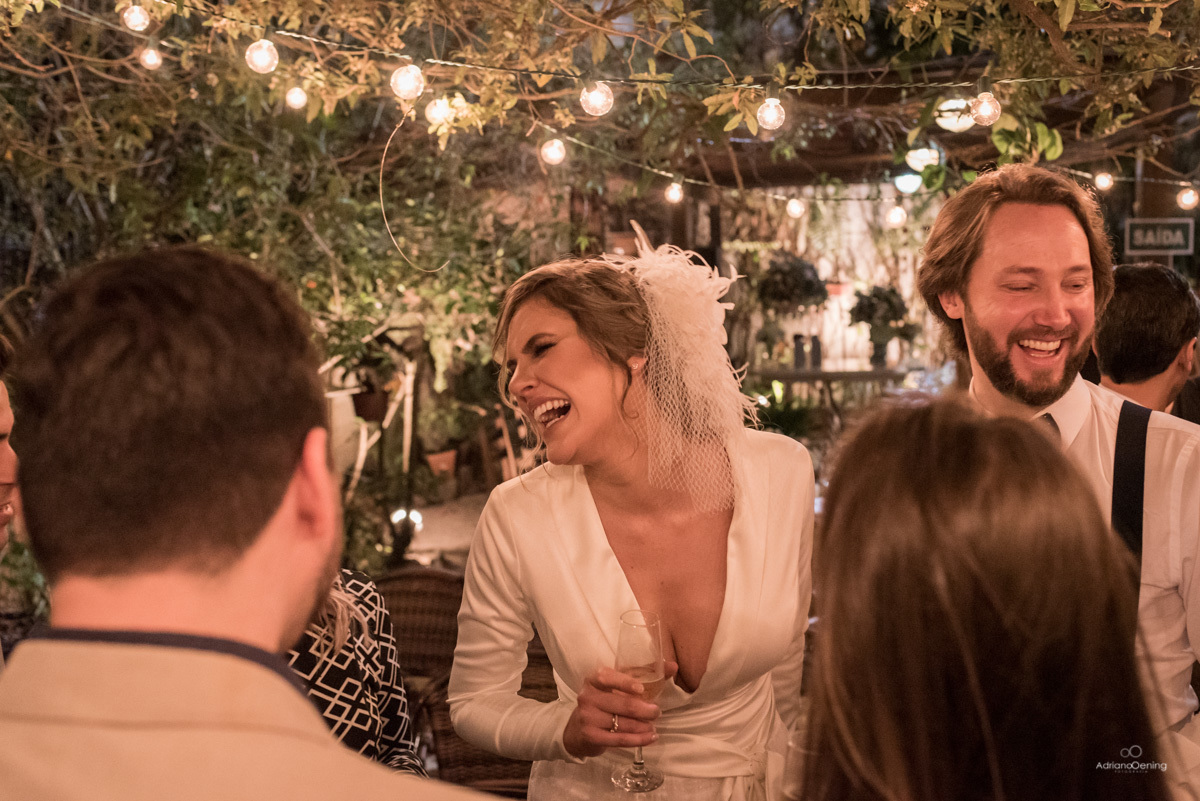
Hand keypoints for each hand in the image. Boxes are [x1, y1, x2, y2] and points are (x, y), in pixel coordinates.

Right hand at [562, 661, 677, 758]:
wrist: (577, 730)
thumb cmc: (604, 702)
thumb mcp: (618, 685)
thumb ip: (645, 673)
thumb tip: (673, 666)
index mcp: (593, 679)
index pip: (608, 677)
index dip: (625, 683)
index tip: (642, 690)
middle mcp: (587, 696)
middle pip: (622, 704)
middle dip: (645, 710)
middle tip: (657, 712)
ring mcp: (587, 717)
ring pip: (623, 723)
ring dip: (644, 726)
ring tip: (654, 727)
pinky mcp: (591, 736)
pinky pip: (620, 739)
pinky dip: (638, 740)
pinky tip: (650, 738)